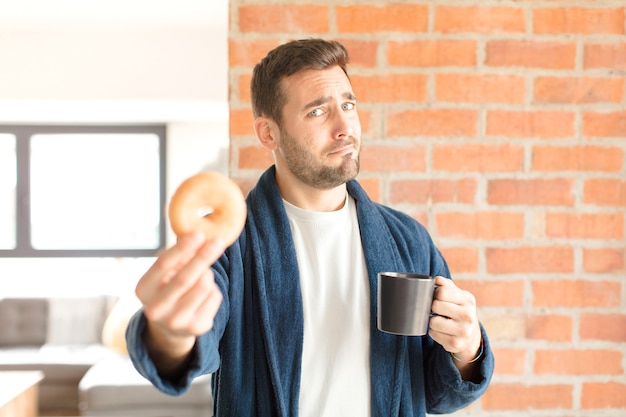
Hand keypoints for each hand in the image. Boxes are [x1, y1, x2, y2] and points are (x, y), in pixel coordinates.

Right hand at [135, 231, 225, 373]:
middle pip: (185, 278)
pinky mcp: (196, 328)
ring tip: (202, 275)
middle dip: (203, 257)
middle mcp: (156, 309)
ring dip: (208, 273)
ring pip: (203, 286)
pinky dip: (213, 288)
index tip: (198, 234)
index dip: (182, 248)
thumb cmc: (167, 289)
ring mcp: (176, 322)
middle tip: (218, 241)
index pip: (163, 265)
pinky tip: (203, 294)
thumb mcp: (163, 274)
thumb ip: (176, 257)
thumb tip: (197, 239)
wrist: (169, 327)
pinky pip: (214, 296)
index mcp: (143, 290)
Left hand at [428, 276, 481, 369]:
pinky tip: (442, 330)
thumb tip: (436, 280)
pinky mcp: (456, 343)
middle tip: (438, 310)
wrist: (471, 335)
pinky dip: (434, 332)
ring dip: (432, 321)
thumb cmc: (459, 310)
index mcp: (467, 299)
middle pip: (435, 306)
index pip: (442, 292)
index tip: (436, 297)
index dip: (435, 294)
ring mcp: (463, 331)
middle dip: (433, 307)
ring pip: (433, 321)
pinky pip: (433, 333)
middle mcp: (468, 315)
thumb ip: (446, 285)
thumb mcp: (458, 295)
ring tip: (439, 320)